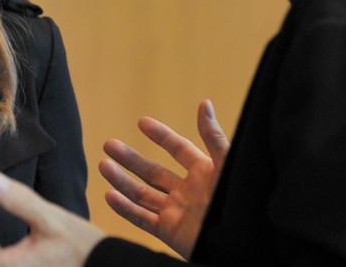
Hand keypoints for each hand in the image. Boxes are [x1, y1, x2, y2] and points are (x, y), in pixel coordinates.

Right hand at [99, 99, 228, 258]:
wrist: (243, 242)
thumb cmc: (240, 202)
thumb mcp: (227, 164)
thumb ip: (213, 137)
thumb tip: (204, 103)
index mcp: (204, 172)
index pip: (177, 149)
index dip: (160, 135)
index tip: (141, 122)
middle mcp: (187, 191)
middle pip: (152, 172)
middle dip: (130, 158)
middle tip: (109, 144)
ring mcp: (176, 212)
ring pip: (142, 194)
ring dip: (121, 180)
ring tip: (102, 165)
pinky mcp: (170, 232)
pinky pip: (142, 219)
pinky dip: (125, 209)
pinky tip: (109, 195)